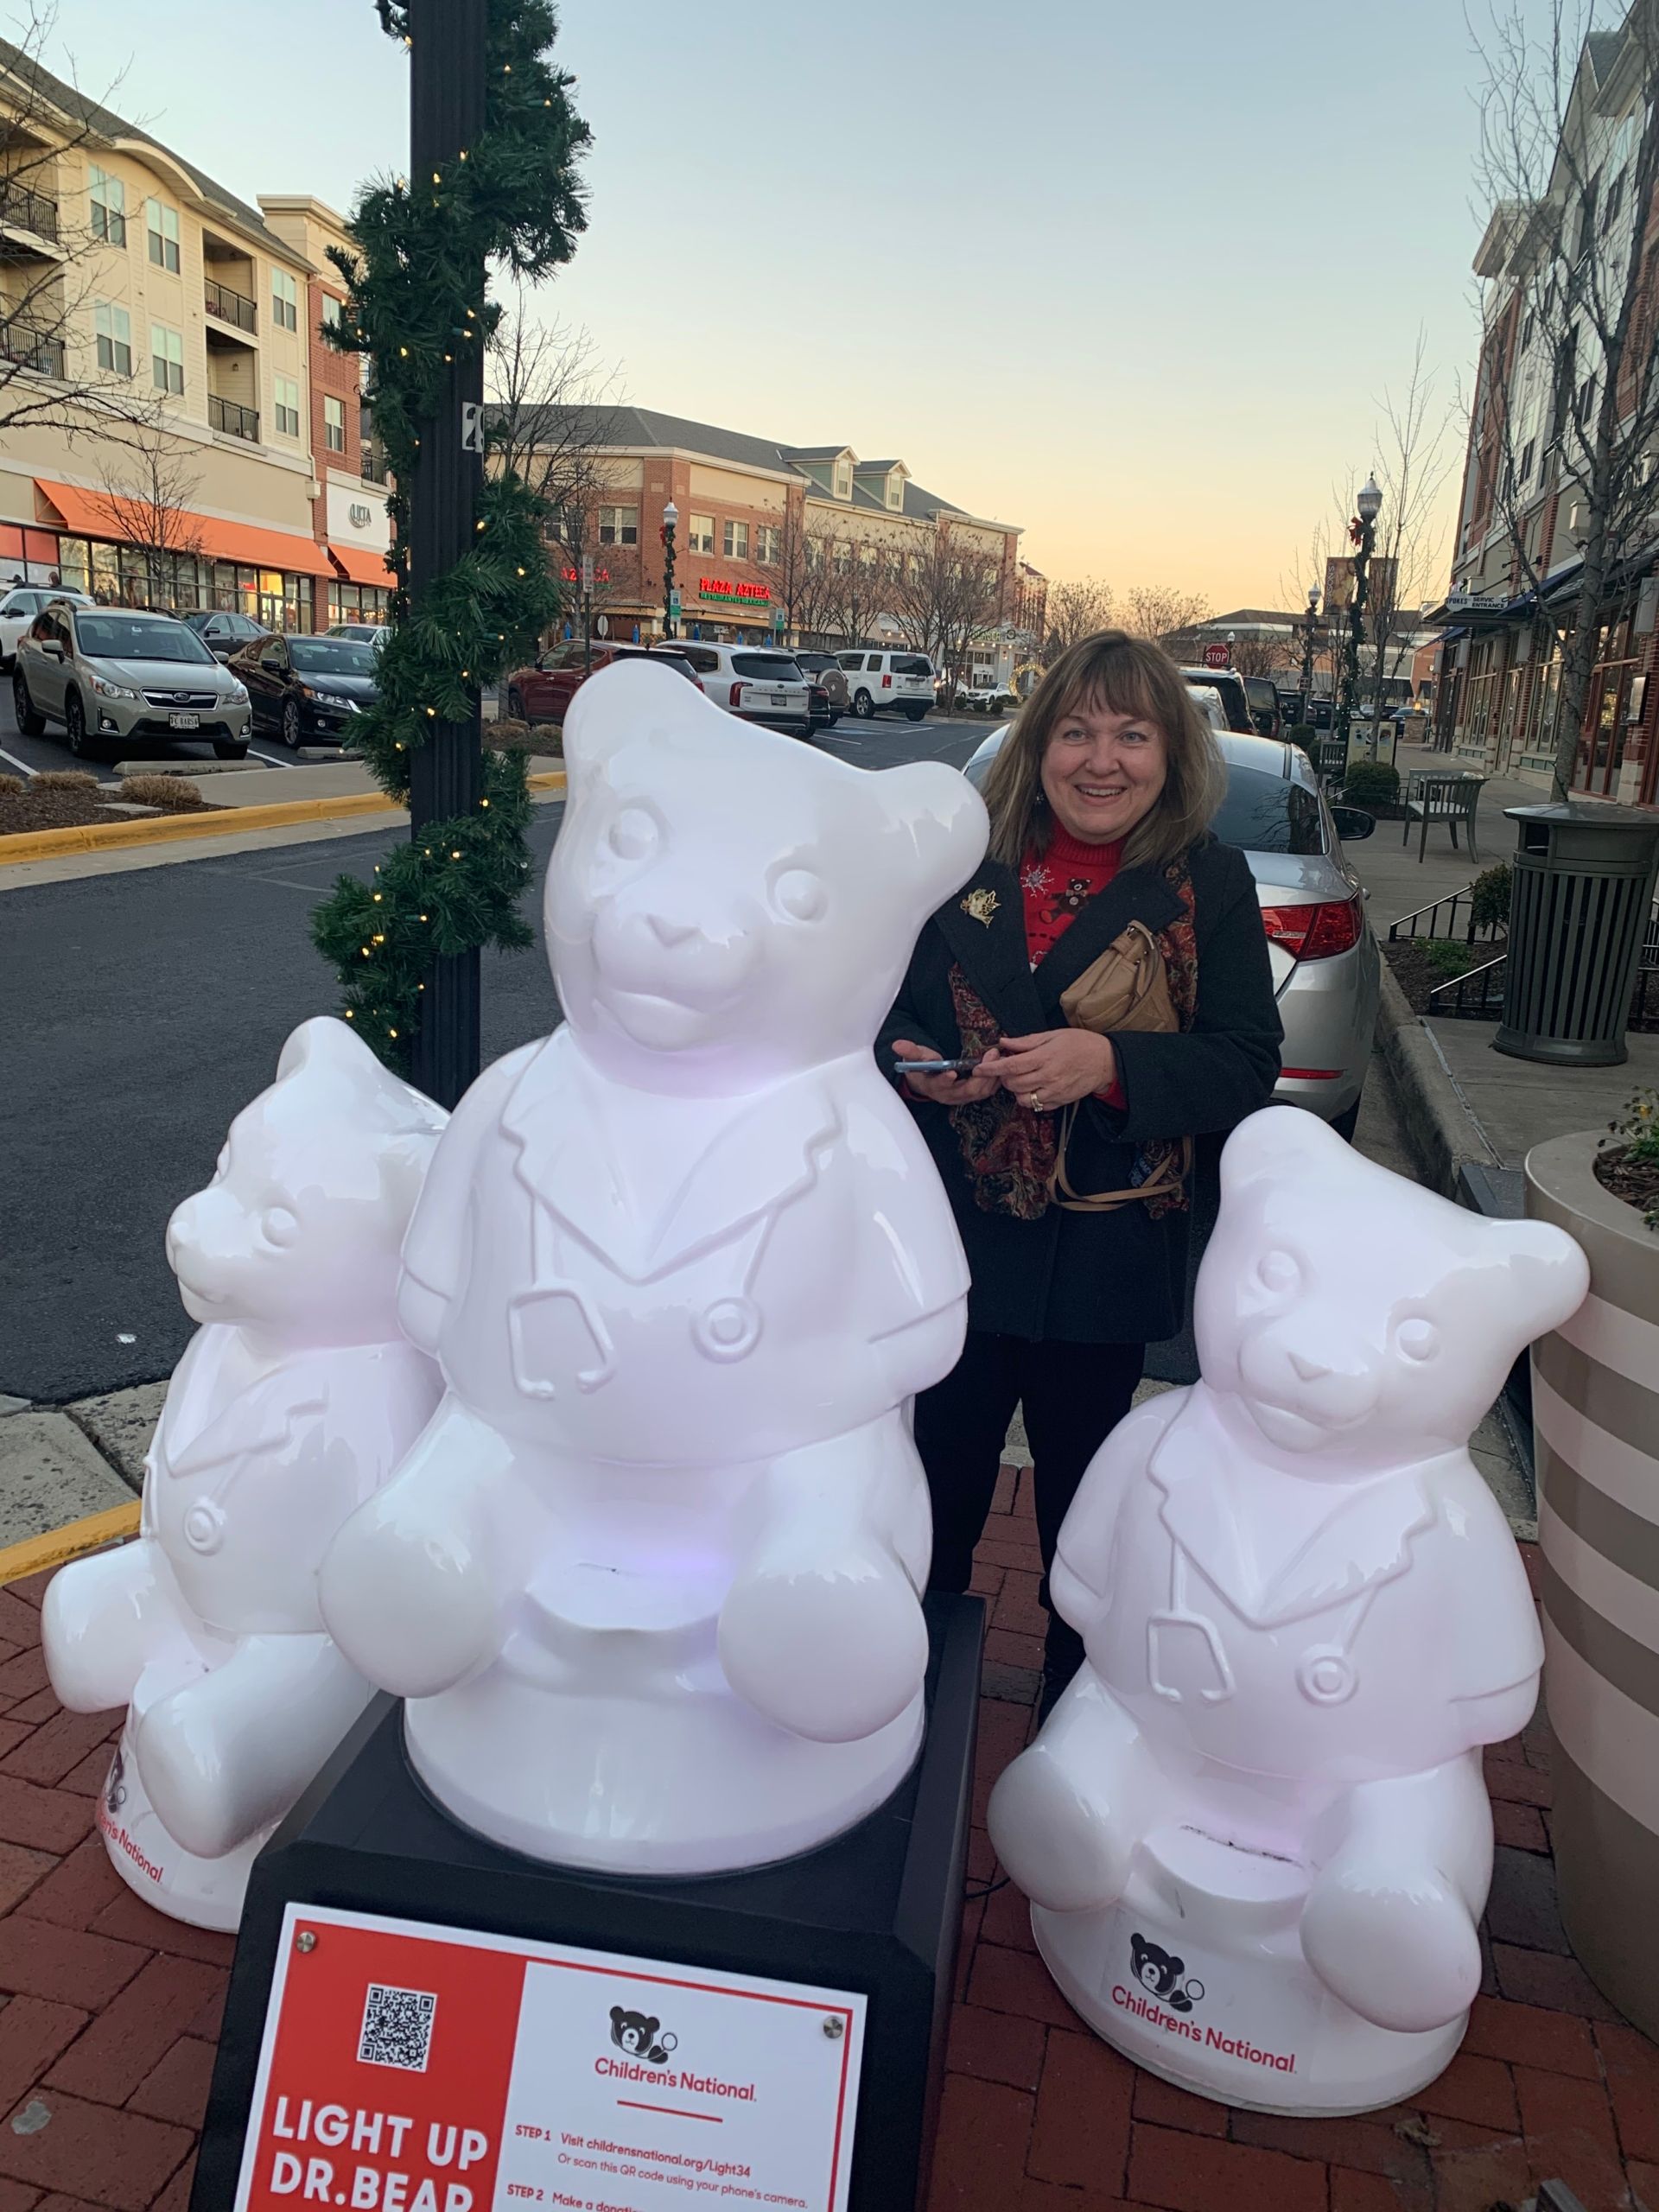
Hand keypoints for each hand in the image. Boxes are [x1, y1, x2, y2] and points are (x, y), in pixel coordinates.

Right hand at [890, 1037, 1001, 1105]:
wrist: (928, 1081)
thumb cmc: (922, 1067)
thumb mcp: (915, 1058)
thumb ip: (910, 1051)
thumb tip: (897, 1044)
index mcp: (933, 1087)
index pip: (939, 1086)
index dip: (944, 1080)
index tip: (951, 1071)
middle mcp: (949, 1096)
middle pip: (967, 1091)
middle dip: (980, 1074)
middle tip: (990, 1055)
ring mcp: (962, 1097)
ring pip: (980, 1092)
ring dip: (991, 1076)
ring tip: (997, 1057)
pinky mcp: (972, 1095)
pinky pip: (987, 1091)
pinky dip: (995, 1080)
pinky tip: (1001, 1066)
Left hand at [992, 1029, 1116, 1110]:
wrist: (1105, 1062)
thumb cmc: (1079, 1044)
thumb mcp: (1053, 1035)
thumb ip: (1027, 1041)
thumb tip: (1004, 1042)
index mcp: (1045, 1057)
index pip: (1011, 1066)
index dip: (992, 1069)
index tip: (978, 1068)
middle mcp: (1048, 1077)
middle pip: (1014, 1084)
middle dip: (1003, 1078)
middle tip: (1007, 1069)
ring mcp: (1054, 1092)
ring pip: (1023, 1098)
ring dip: (1016, 1090)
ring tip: (1022, 1079)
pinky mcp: (1059, 1102)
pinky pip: (1036, 1106)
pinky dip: (1030, 1099)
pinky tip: (1034, 1087)